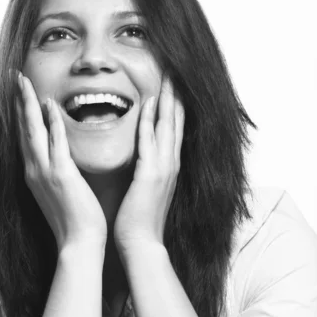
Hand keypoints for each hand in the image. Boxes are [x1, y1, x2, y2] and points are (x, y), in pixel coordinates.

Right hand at [15, 73, 107, 251]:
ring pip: (32, 131)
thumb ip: (58, 173)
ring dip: (28, 104)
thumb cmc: (75, 219)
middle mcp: (34, 171)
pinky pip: (55, 142)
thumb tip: (62, 158)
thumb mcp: (60, 192)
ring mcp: (45, 173)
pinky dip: (51, 121)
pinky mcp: (61, 175)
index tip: (22, 95)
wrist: (79, 243)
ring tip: (24, 82)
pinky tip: (49, 104)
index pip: (26, 138)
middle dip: (19, 102)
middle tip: (16, 78)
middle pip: (23, 129)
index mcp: (35, 174)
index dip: (22, 115)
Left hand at [113, 75, 184, 254]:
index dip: (175, 107)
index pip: (174, 130)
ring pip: (168, 126)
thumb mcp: (147, 189)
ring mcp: (164, 168)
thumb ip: (148, 171)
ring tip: (169, 77)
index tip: (173, 86)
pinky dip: (151, 120)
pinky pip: (150, 141)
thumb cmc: (140, 219)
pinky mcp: (151, 174)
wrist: (141, 244)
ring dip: (169, 100)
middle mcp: (171, 163)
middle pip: (177, 122)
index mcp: (169, 166)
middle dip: (177, 96)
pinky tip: (150, 102)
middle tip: (176, 72)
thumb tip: (143, 158)